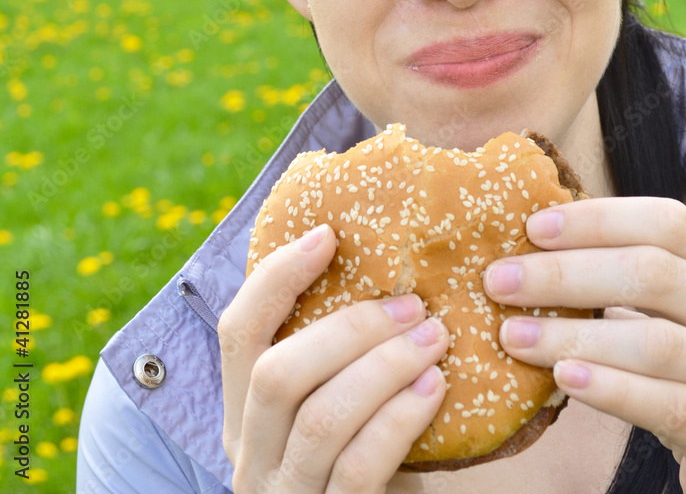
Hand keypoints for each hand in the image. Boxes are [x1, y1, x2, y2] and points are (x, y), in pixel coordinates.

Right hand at [218, 224, 449, 492]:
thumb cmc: (369, 457)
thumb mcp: (340, 404)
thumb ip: (341, 356)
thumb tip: (392, 263)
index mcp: (244, 413)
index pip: (237, 332)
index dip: (277, 278)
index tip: (328, 235)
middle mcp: (250, 456)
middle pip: (276, 375)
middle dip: (350, 329)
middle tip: (413, 304)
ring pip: (320, 418)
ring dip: (385, 367)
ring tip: (435, 338)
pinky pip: (359, 466)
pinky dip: (399, 419)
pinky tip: (435, 388)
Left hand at [481, 197, 685, 493]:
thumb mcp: (676, 310)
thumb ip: (626, 278)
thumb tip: (528, 250)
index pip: (668, 224)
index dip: (598, 220)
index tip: (532, 228)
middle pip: (655, 274)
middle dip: (565, 273)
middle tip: (498, 281)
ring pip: (657, 343)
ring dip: (574, 334)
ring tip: (513, 334)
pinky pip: (671, 406)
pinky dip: (613, 389)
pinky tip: (564, 377)